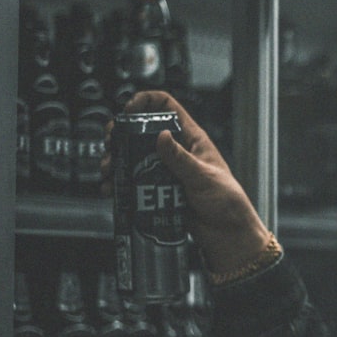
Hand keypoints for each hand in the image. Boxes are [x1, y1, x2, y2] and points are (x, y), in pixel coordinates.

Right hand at [114, 90, 270, 274]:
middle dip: (122, 134)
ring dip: (117, 161)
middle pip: (142, 131)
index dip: (145, 102)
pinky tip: (112, 188)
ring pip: (134, 157)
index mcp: (192, 139)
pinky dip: (120, 183)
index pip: (167, 107)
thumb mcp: (203, 177)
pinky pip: (134, 182)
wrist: (227, 234)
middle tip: (111, 144)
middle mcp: (177, 152)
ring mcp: (166, 171)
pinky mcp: (159, 191)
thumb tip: (162, 136)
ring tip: (109, 169)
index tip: (128, 111)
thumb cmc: (227, 202)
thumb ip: (181, 159)